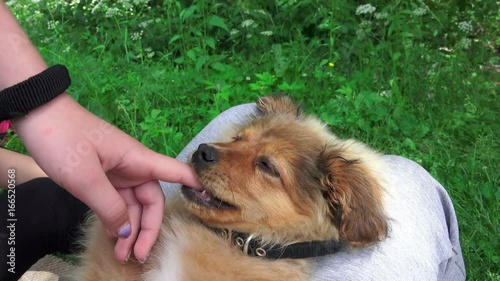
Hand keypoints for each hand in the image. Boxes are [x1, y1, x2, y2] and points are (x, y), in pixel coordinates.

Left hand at [12, 94, 201, 261]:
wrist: (38, 115)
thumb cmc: (64, 138)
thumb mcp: (85, 178)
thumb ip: (110, 207)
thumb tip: (127, 233)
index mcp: (138, 159)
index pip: (175, 172)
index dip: (195, 185)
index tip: (209, 201)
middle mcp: (133, 166)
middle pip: (151, 201)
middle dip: (147, 229)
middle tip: (137, 255)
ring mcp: (118, 172)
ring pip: (133, 205)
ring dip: (129, 230)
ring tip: (122, 255)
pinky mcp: (103, 176)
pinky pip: (117, 202)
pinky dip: (116, 220)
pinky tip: (112, 237)